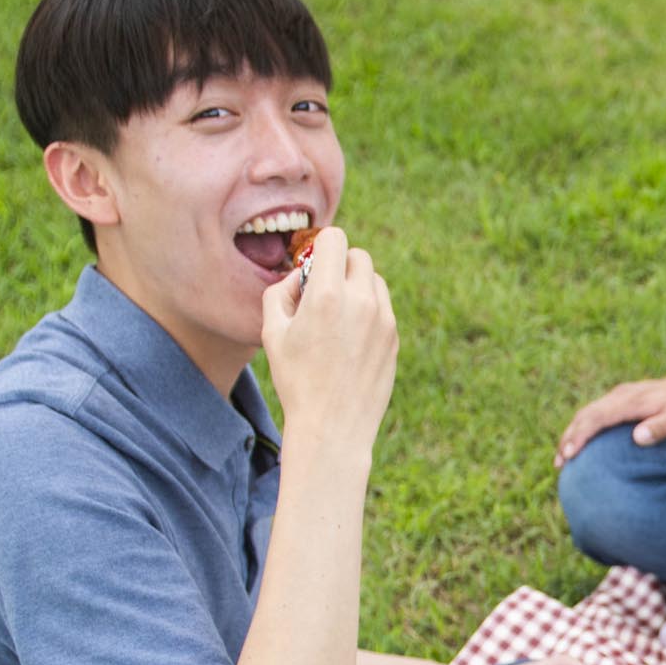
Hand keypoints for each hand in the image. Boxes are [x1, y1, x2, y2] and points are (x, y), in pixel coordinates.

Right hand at [261, 226, 397, 451]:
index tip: (312, 265)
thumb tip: (301, 276)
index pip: (335, 239)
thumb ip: (281, 292)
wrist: (333, 425)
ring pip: (375, 280)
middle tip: (324, 290)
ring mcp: (383, 319)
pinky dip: (369, 310)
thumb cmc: (296, 380)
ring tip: (337, 315)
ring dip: (357, 286)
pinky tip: (351, 336)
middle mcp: (361, 301)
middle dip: (340, 265)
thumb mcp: (272, 332)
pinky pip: (383, 307)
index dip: (321, 246)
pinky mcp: (394, 337)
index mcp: (327, 294)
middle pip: (359, 256)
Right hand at [556, 370, 665, 462]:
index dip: (581, 435)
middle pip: (586, 415)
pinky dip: (581, 429)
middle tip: (559, 462)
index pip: (598, 417)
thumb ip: (663, 427)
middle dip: (569, 437)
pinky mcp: (619, 401)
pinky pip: (594, 414)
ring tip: (561, 458)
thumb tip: (638, 437)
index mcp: (631, 401)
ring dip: (571, 434)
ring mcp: (617, 397)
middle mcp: (620, 396)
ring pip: (586, 414)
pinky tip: (577, 445)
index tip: (570, 453)